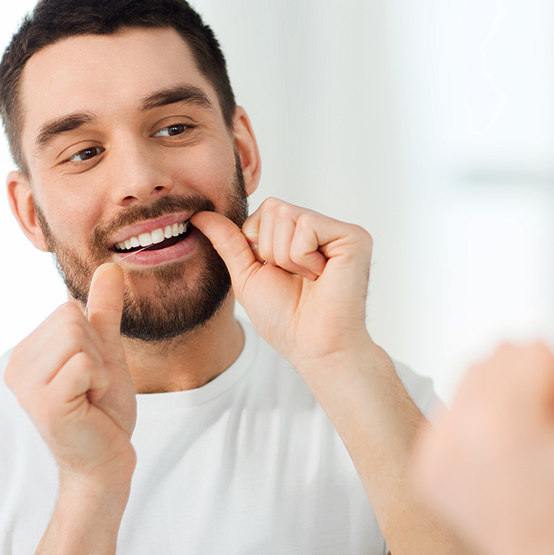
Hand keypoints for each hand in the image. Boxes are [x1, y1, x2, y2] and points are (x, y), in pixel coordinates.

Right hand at [4, 263, 137, 485]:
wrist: (105, 462)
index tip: (88, 376)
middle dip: (96, 351)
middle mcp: (15, 367)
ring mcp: (26, 386)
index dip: (92, 339)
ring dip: (99, 367)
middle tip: (91, 387)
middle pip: (70, 317)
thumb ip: (103, 311)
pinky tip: (90, 406)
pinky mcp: (45, 404)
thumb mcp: (105, 351)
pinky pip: (84, 364)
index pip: (67, 309)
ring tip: (89, 396)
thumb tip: (110, 266)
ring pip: (77, 337)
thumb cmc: (103, 412)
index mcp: (25, 354)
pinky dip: (100, 381)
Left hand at [190, 200, 376, 368]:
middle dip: (271, 250)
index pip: (264, 210)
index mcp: (299, 234)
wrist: (312, 346)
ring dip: (286, 257)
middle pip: (273, 208)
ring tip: (309, 279)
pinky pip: (306, 226)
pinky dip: (302, 258)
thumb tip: (199, 214)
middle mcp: (321, 227)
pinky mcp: (354, 237)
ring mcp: (338, 231)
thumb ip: (228, 241)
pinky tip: (321, 276)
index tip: (279, 274)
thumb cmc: (284, 318)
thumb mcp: (247, 274)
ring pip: (287, 215)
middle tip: (295, 278)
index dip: (258, 245)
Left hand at [411, 288, 553, 554]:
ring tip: (528, 454)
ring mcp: (435, 449)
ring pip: (472, 378)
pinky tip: (503, 468)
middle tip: (551, 444)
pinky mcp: (423, 467)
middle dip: (532, 387)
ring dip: (503, 402)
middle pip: (499, 355)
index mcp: (505, 414)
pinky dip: (477, 428)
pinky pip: (450, 411)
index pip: (535, 347)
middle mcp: (459, 427)